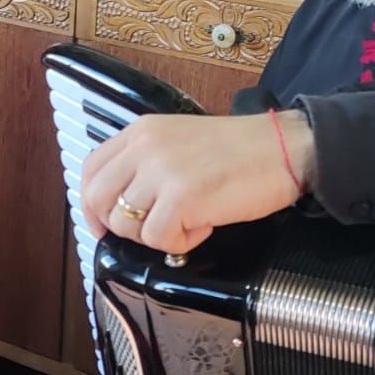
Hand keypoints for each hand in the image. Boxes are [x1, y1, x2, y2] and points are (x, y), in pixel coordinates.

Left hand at [80, 111, 316, 254]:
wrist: (284, 149)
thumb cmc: (239, 152)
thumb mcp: (179, 141)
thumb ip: (146, 162)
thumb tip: (121, 204)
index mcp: (141, 131)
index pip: (90, 169)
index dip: (90, 204)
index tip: (103, 224)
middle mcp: (145, 147)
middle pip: (97, 198)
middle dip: (117, 225)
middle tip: (147, 232)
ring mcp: (161, 171)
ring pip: (126, 224)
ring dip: (154, 234)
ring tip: (187, 222)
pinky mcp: (182, 198)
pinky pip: (158, 239)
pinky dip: (181, 242)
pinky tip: (204, 226)